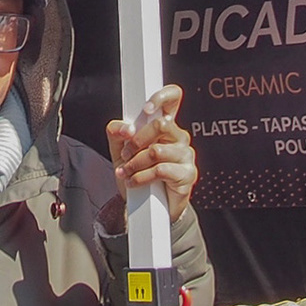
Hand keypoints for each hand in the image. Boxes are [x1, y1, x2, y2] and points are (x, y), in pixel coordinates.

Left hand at [106, 85, 196, 220]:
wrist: (146, 209)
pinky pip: (161, 170)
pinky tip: (134, 182)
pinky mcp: (187, 174)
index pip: (173, 99)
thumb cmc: (138, 176)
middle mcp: (179, 137)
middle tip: (126, 154)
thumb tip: (123, 128)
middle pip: (161, 124)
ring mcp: (186, 155)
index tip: (146, 108)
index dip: (162, 97)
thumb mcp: (121, 152)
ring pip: (156, 150)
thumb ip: (117, 134)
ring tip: (127, 171)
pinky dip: (141, 176)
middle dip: (137, 140)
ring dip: (135, 163)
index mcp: (165, 127)